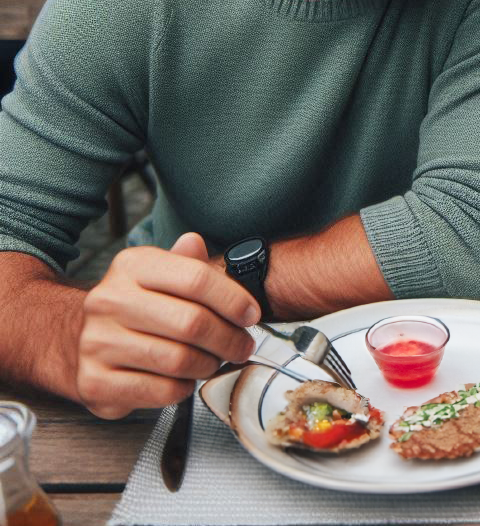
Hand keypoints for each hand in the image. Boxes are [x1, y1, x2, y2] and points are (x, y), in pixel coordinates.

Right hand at [77, 232, 258, 417]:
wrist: (75, 339)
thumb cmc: (135, 305)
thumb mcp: (158, 273)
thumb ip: (185, 263)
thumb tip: (195, 243)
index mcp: (131, 266)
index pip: (197, 278)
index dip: (234, 299)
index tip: (251, 315)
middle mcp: (109, 300)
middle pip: (192, 322)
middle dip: (229, 339)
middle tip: (243, 346)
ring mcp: (97, 343)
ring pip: (179, 360)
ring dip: (208, 365)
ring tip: (215, 362)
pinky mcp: (95, 382)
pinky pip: (160, 391)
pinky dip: (183, 389)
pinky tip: (185, 380)